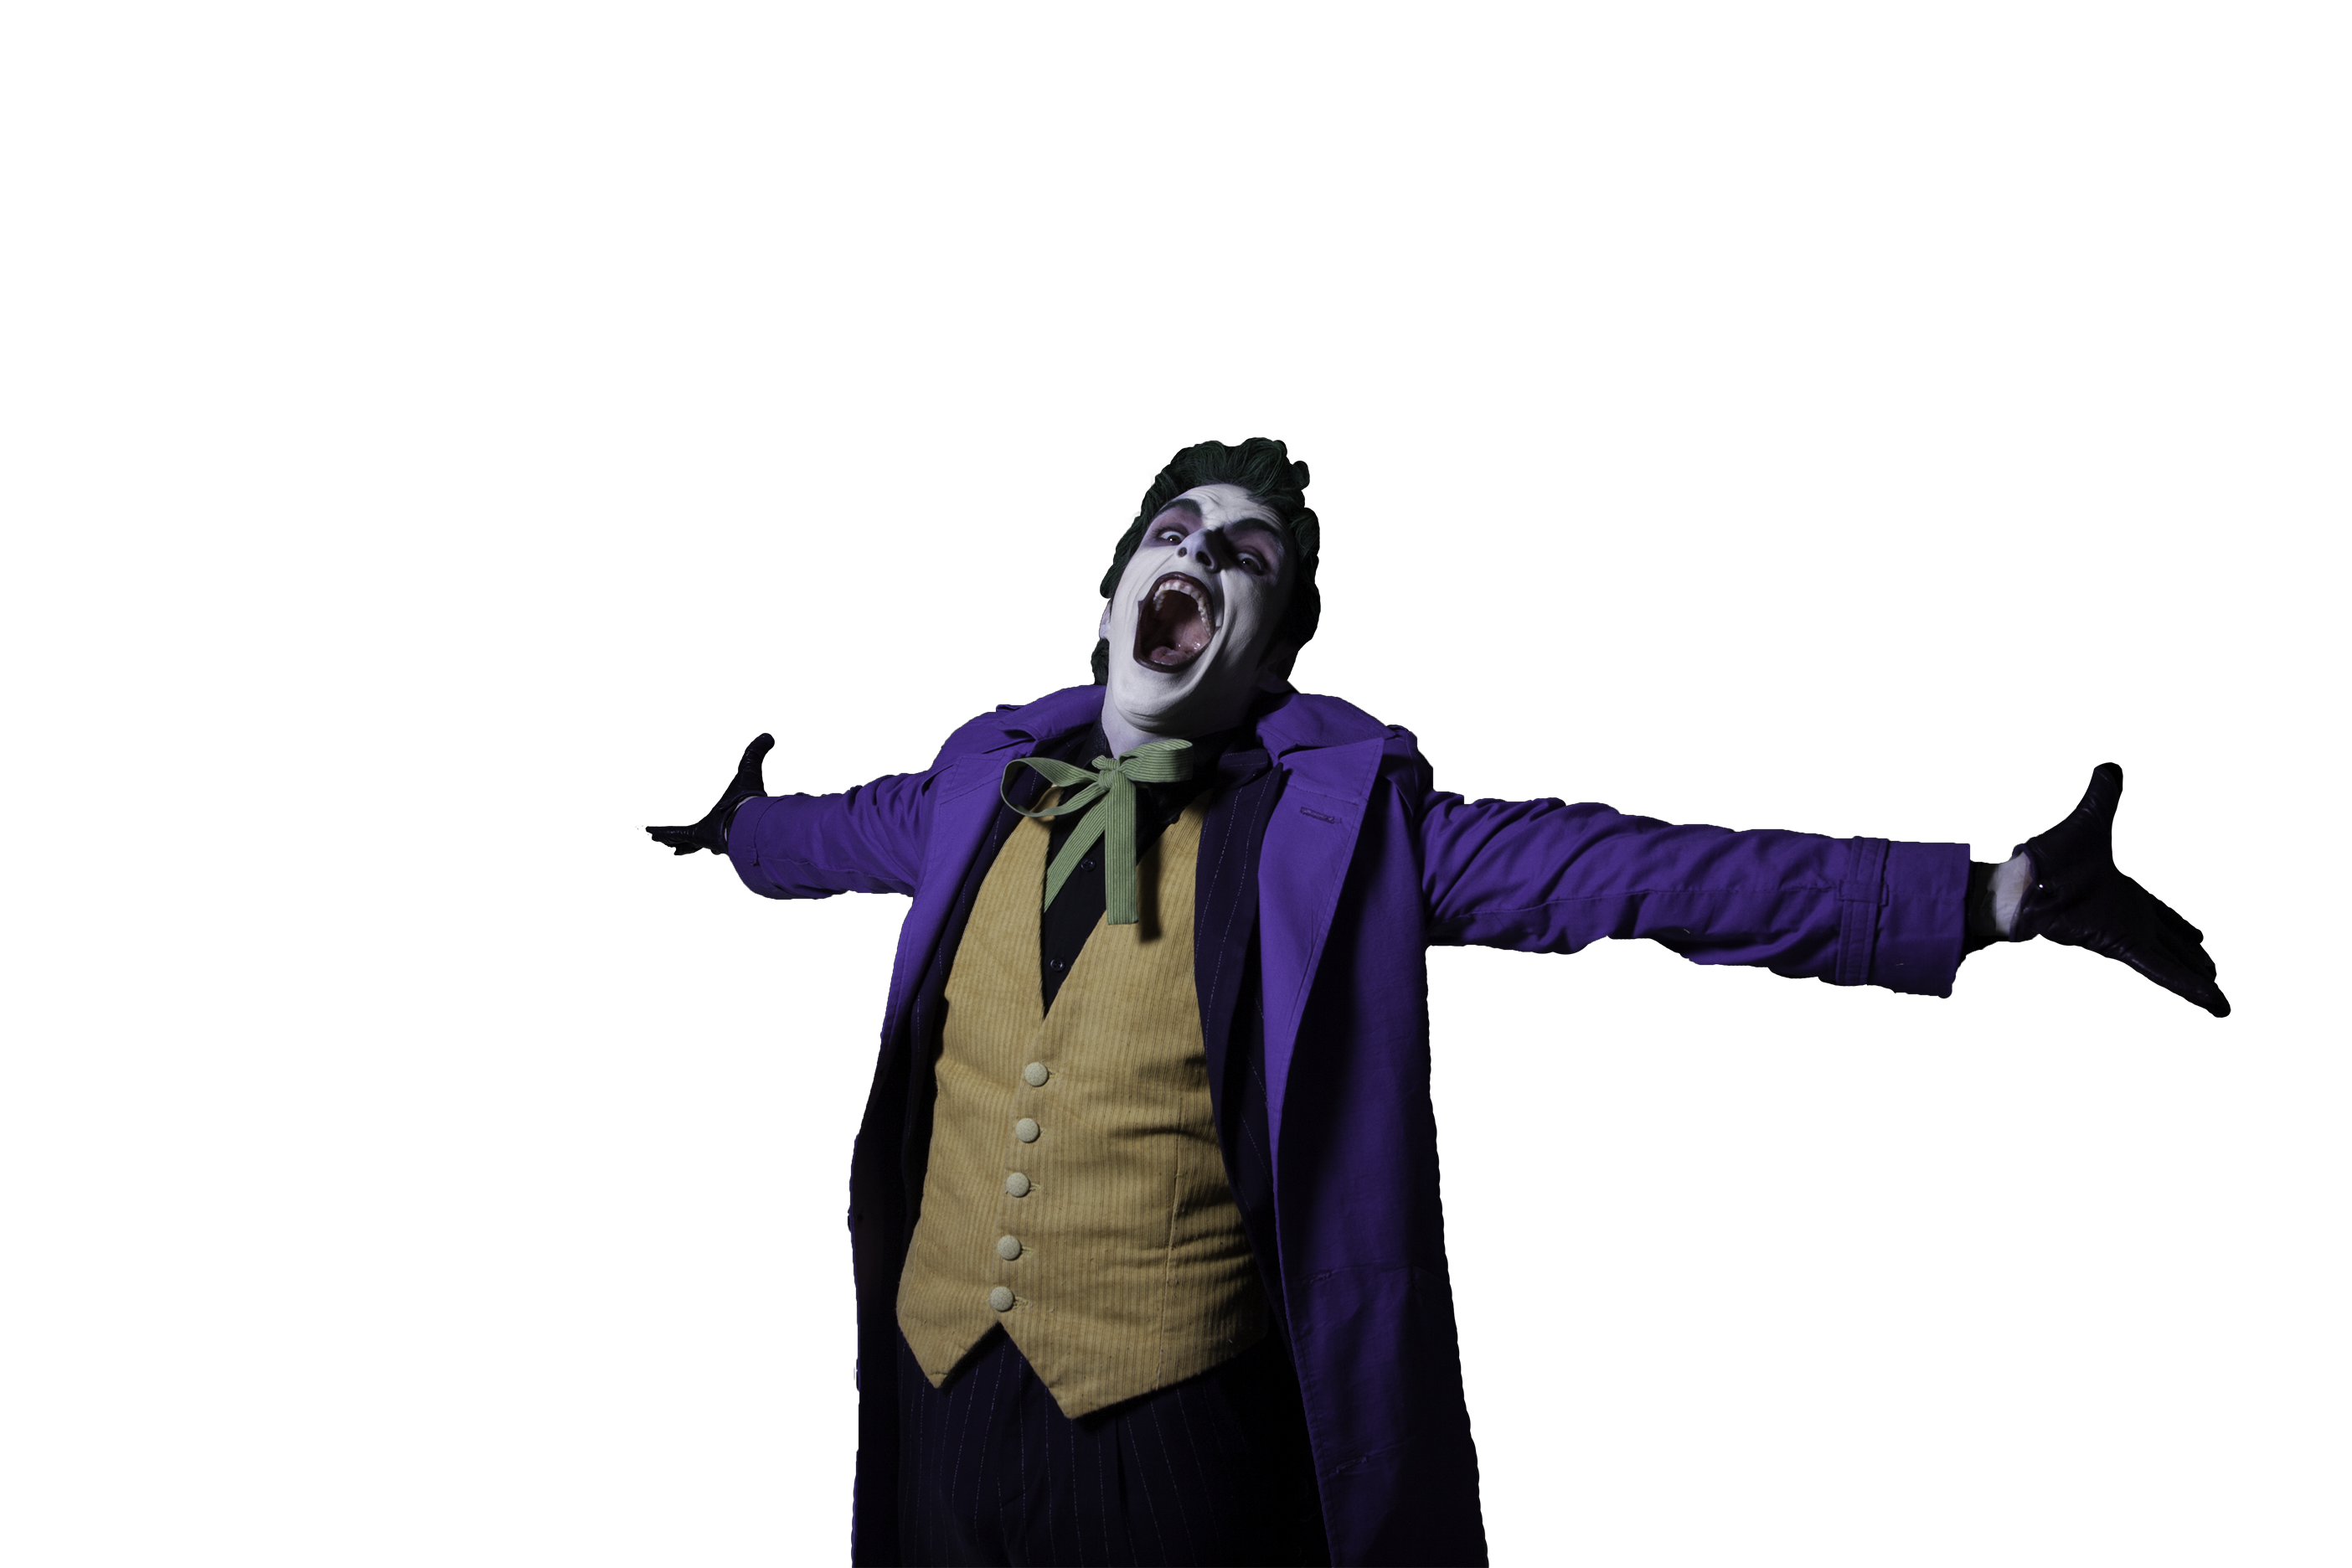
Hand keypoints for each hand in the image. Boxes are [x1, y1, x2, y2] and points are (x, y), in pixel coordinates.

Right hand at [643, 735, 772, 856]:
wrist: (748, 821)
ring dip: (679, 841)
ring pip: (690, 839)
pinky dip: (664, 833)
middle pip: (707, 834)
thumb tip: (767, 737)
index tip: (718, 812)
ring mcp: (709, 833)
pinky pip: (678, 833)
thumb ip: (756, 753)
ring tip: (667, 843)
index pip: (723, 813)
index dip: (720, 813)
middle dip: (699, 839)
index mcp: (731, 814)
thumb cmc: (750, 798)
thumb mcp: (750, 769)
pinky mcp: (698, 835)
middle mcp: (721, 827)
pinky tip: (650, 833)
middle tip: (691, 843)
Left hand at [2012, 767, 2227, 1016]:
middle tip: (2214, 969)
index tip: (2202, 940)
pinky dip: (2185, 983)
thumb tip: (2104, 773)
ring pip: (2172, 962)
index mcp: (2126, 895)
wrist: (2029, 879)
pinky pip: (2161, 969)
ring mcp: (2127, 935)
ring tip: (2218, 997)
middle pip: (2172, 943)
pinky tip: (2209, 997)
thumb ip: (2102, 802)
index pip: (2164, 916)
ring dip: (2196, 978)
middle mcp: (2130, 919)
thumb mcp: (2089, 822)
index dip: (2183, 928)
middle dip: (2193, 958)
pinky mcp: (2122, 947)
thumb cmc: (2051, 856)